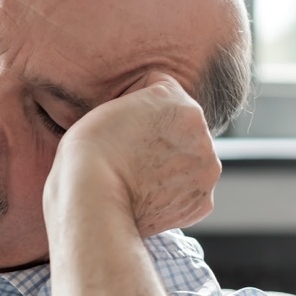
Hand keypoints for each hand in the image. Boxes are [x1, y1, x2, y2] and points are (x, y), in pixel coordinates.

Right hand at [44, 71, 220, 238]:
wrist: (92, 199)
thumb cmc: (90, 153)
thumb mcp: (113, 105)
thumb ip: (143, 105)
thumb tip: (150, 125)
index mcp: (183, 104)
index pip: (160, 91)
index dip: (133, 105)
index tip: (118, 126)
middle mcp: (204, 135)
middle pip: (178, 128)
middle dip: (158, 138)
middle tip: (126, 154)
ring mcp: (205, 172)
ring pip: (186, 161)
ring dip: (167, 166)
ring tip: (134, 177)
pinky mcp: (201, 204)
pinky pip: (187, 192)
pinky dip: (171, 195)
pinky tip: (145, 196)